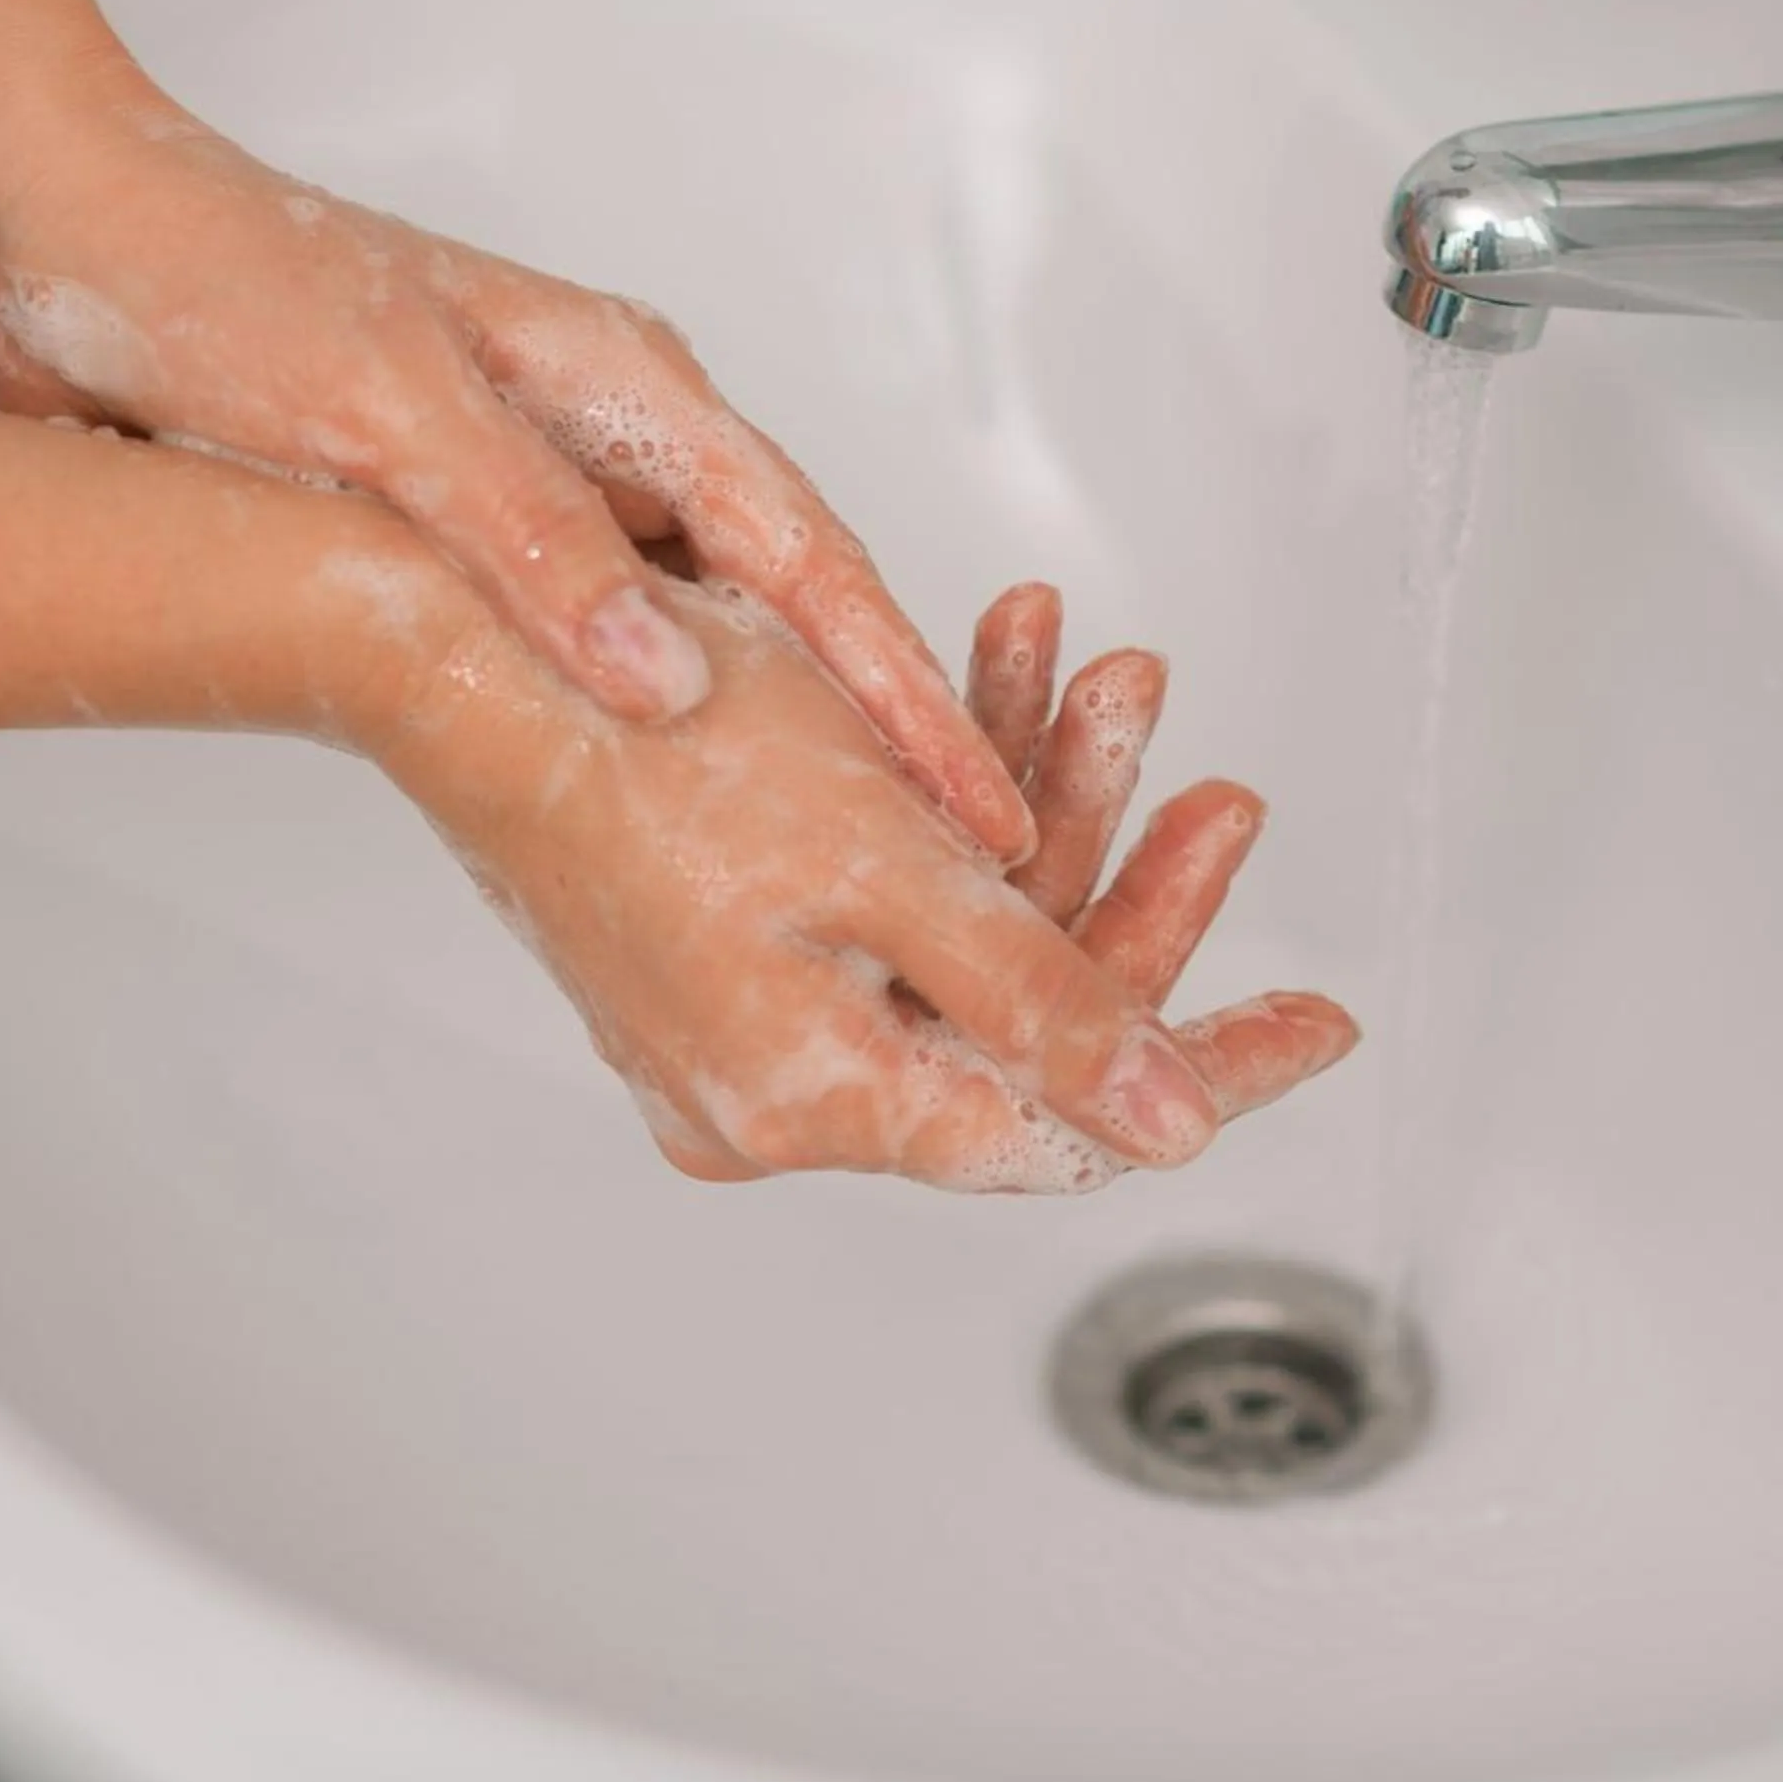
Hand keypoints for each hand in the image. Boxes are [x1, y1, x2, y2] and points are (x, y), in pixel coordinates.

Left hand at [0, 87, 1036, 862]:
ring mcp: (532, 492)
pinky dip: (622, 737)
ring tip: (827, 875)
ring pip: (677, 642)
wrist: (46, 238)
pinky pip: (569, 658)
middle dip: (864, 738)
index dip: (905, 698)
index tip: (984, 810)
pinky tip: (642, 818)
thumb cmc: (218, 287)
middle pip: (777, 610)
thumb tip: (678, 690)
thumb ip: (538, 548)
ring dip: (748, 747)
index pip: (811, 565)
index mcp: (627, 385)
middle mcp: (602, 440)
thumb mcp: (390, 418)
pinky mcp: (450, 541)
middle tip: (948, 876)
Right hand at [368, 576, 1357, 1191]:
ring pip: (950, 940)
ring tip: (1103, 685)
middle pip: (1013, 1021)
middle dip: (1123, 881)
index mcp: (816, 1101)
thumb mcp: (897, 865)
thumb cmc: (653, 737)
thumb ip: (1047, 1002)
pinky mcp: (715, 955)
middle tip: (1214, 792)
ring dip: (1039, 806)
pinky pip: (877, 905)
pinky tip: (1002, 695)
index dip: (1209, 1065)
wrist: (462, 653)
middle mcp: (770, 1095)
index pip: (1066, 1121)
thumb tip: (1167, 1128)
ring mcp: (737, 1029)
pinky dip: (944, 807)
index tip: (1320, 1024)